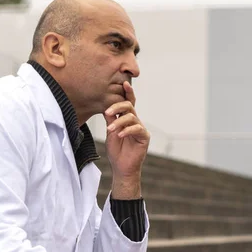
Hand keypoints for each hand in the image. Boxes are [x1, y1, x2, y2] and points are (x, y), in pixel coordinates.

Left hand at [104, 82, 149, 198]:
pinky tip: (120, 135)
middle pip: (129, 106)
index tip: (123, 83)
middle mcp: (135, 121)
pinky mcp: (144, 137)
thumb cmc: (116, 151)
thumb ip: (111, 119)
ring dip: (119, 122)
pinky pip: (137, 129)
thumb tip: (106, 106)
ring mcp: (140, 129)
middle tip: (107, 112)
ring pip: (131, 117)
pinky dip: (127, 130)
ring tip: (110, 130)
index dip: (127, 93)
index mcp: (127, 119)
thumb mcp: (110, 132)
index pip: (128, 103)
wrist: (121, 167)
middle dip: (118, 106)